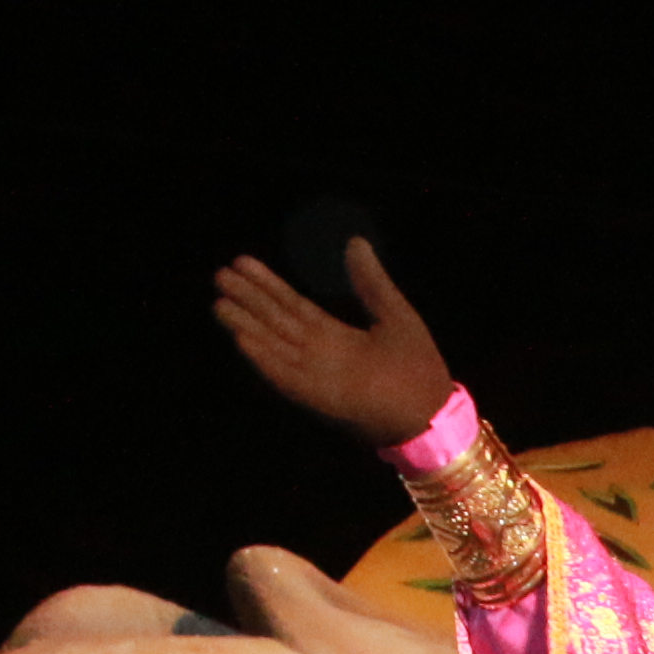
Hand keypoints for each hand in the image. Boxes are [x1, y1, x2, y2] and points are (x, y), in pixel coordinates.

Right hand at [212, 236, 455, 451]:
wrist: (433, 411)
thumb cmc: (418, 368)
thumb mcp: (394, 313)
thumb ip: (370, 282)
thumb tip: (354, 242)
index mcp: (336, 337)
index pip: (293, 306)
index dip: (268, 285)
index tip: (242, 262)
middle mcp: (320, 355)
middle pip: (276, 322)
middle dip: (249, 300)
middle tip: (219, 275)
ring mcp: (317, 376)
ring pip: (274, 345)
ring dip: (247, 325)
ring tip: (219, 303)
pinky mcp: (319, 396)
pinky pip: (285, 375)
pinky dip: (265, 358)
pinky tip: (242, 339)